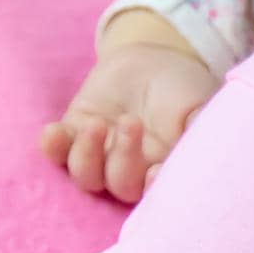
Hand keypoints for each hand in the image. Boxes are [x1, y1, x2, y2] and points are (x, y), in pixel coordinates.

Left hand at [40, 35, 218, 202]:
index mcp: (165, 168)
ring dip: (87, 155)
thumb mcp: (201, 105)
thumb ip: (200, 130)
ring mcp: (101, 153)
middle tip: (131, 121)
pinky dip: (52, 147)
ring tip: (97, 124)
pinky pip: (55, 154)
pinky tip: (54, 132)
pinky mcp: (75, 132)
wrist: (152, 58)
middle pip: (120, 185)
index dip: (152, 190)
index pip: (156, 193)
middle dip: (123, 159)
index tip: (155, 171)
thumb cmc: (183, 88)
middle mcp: (133, 169)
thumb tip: (199, 153)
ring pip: (86, 177)